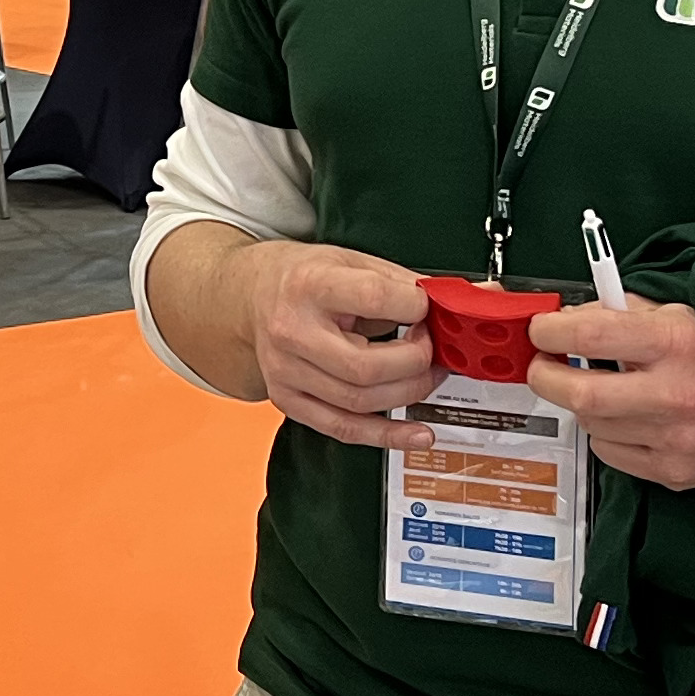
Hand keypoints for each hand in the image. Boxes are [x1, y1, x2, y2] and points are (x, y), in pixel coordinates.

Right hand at [226, 240, 439, 448]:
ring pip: (360, 402)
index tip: (427, 309)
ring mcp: (286, 372)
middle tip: (430, 349)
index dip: (414, 307)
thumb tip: (444, 304)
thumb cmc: (302, 278)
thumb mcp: (348, 259)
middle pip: (366, 366)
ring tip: (426, 376)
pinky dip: (386, 435)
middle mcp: (292, 332)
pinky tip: (415, 433)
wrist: (250, 296)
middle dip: (415, 361)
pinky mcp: (288, 399)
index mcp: (309, 285)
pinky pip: (343, 428)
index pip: (372, 298)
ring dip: (408, 394)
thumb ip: (397, 282)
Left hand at [523, 302, 694, 491]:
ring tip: (610, 390)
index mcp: (676, 343)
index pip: (592, 335)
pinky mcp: (673, 471)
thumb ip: (618, 311)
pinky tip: (631, 419)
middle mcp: (675, 394)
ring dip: (586, 405)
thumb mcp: (674, 314)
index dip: (552, 331)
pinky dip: (607, 434)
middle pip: (581, 393)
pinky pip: (609, 453)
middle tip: (542, 366)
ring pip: (591, 424)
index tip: (540, 330)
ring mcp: (674, 439)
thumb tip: (565, 319)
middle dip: (546, 377)